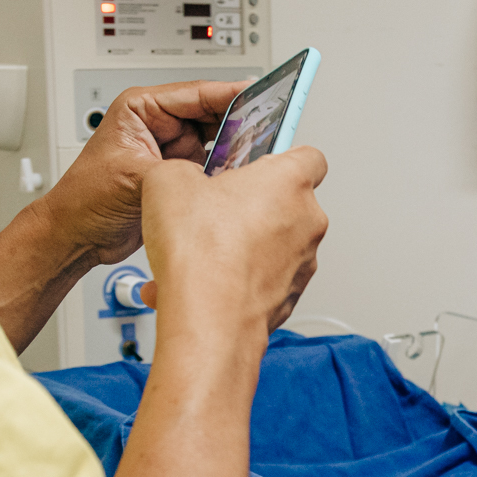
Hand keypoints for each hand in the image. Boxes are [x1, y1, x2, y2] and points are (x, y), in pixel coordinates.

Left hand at [38, 80, 249, 267]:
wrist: (78, 237)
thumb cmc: (85, 200)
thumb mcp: (136, 176)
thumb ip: (180, 168)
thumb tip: (219, 168)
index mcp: (142, 109)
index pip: (197, 93)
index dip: (232, 93)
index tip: (264, 93)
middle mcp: (161, 126)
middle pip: (215, 114)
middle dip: (242, 122)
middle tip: (271, 127)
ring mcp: (174, 150)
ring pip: (221, 140)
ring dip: (239, 148)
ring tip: (261, 152)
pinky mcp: (183, 174)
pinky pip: (218, 166)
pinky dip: (232, 171)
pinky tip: (245, 175)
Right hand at [139, 146, 327, 333]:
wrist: (209, 319)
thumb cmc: (203, 253)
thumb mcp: (168, 181)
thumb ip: (183, 170)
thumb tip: (181, 180)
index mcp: (290, 182)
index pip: (308, 156)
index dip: (280, 157)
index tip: (256, 163)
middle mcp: (307, 222)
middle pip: (285, 203)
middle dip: (249, 206)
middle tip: (214, 211)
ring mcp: (303, 262)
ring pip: (271, 245)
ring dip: (239, 245)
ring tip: (199, 253)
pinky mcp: (290, 296)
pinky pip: (263, 278)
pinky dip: (236, 279)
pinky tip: (200, 283)